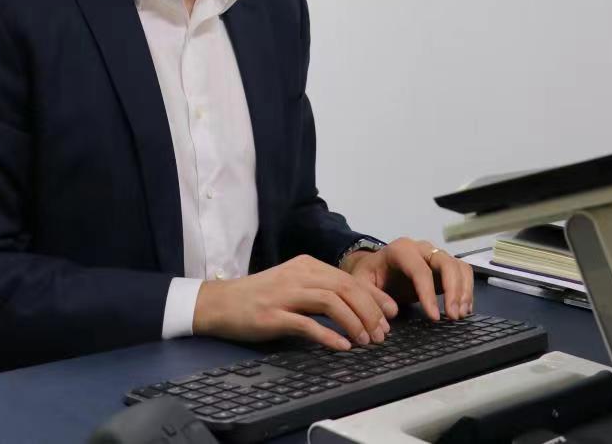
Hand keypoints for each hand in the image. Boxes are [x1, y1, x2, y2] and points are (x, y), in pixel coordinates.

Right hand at [193, 255, 398, 350]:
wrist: (220, 303)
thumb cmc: (258, 297)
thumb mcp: (292, 284)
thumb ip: (320, 290)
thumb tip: (355, 306)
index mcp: (306, 265)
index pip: (349, 278)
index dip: (374, 297)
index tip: (391, 314)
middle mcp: (299, 275)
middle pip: (346, 288)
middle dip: (370, 312)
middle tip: (381, 334)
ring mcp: (285, 294)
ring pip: (331, 301)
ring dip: (354, 322)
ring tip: (366, 341)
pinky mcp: (273, 315)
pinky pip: (307, 323)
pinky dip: (329, 335)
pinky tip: (342, 346)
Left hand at [342, 238, 473, 320]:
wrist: (376, 267)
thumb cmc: (370, 274)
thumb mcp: (361, 283)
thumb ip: (372, 296)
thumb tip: (392, 311)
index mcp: (401, 250)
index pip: (420, 270)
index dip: (428, 294)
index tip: (433, 317)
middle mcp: (422, 248)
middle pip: (446, 263)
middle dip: (453, 290)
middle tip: (453, 316)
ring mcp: (435, 255)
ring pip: (458, 266)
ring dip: (463, 291)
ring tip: (459, 315)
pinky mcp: (444, 266)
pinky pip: (463, 272)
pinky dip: (467, 289)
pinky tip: (463, 309)